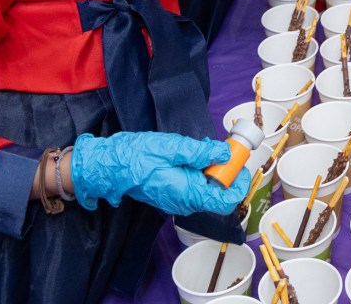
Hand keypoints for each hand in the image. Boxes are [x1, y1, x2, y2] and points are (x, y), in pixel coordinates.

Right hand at [70, 132, 247, 215]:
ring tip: (206, 148)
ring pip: (206, 188)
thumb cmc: (137, 157)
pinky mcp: (172, 193)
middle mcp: (185, 202)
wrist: (110, 167)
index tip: (240, 164)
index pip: (226, 201)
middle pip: (218, 193)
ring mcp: (178, 200)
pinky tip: (192, 155)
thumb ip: (201, 152)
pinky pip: (194, 186)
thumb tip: (224, 154)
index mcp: (188, 194)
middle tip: (224, 149)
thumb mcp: (172, 147)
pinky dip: (199, 171)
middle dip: (226, 171)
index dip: (239, 183)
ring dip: (212, 169)